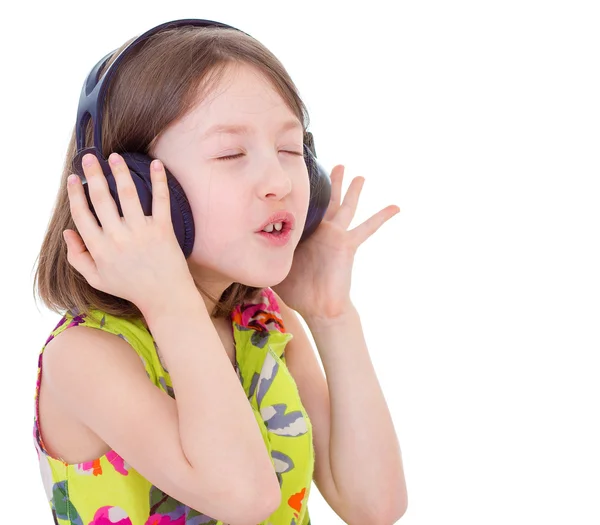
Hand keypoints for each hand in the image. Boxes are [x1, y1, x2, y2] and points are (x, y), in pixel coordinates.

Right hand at [63, 152, 195, 314]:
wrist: (165, 296)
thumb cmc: (130, 287)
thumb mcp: (97, 279)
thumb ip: (78, 257)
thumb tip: (68, 232)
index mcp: (99, 248)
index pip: (81, 214)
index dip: (75, 193)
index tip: (73, 178)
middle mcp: (117, 237)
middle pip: (101, 198)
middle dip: (93, 174)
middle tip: (90, 158)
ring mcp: (141, 231)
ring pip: (127, 193)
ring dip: (119, 171)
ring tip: (115, 157)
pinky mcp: (163, 229)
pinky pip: (160, 200)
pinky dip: (159, 180)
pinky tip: (156, 164)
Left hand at [272, 165, 399, 320]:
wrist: (318, 307)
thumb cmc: (298, 290)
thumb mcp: (275, 265)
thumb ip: (263, 252)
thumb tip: (241, 247)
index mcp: (304, 233)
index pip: (303, 207)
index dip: (304, 191)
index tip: (301, 171)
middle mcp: (321, 231)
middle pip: (326, 201)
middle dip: (331, 183)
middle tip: (334, 164)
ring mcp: (336, 236)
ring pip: (345, 207)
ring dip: (353, 191)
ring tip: (359, 176)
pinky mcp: (347, 244)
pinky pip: (367, 228)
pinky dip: (381, 217)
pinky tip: (396, 206)